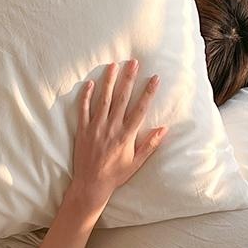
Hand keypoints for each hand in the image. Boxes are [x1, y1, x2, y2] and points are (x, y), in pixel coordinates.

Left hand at [70, 59, 166, 209]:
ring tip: (113, 65)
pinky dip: (86, 96)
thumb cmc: (116, 175)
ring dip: (108, 81)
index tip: (155, 78)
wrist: (91, 185)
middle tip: (133, 62)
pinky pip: (83, 110)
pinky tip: (90, 83)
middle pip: (121, 98)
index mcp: (126, 135)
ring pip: (103, 99)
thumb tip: (165, 129)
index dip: (148, 92)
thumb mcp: (137, 162)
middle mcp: (112, 128)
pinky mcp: (82, 130)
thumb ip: (150, 145)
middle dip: (128, 79)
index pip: (140, 109)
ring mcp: (96, 128)